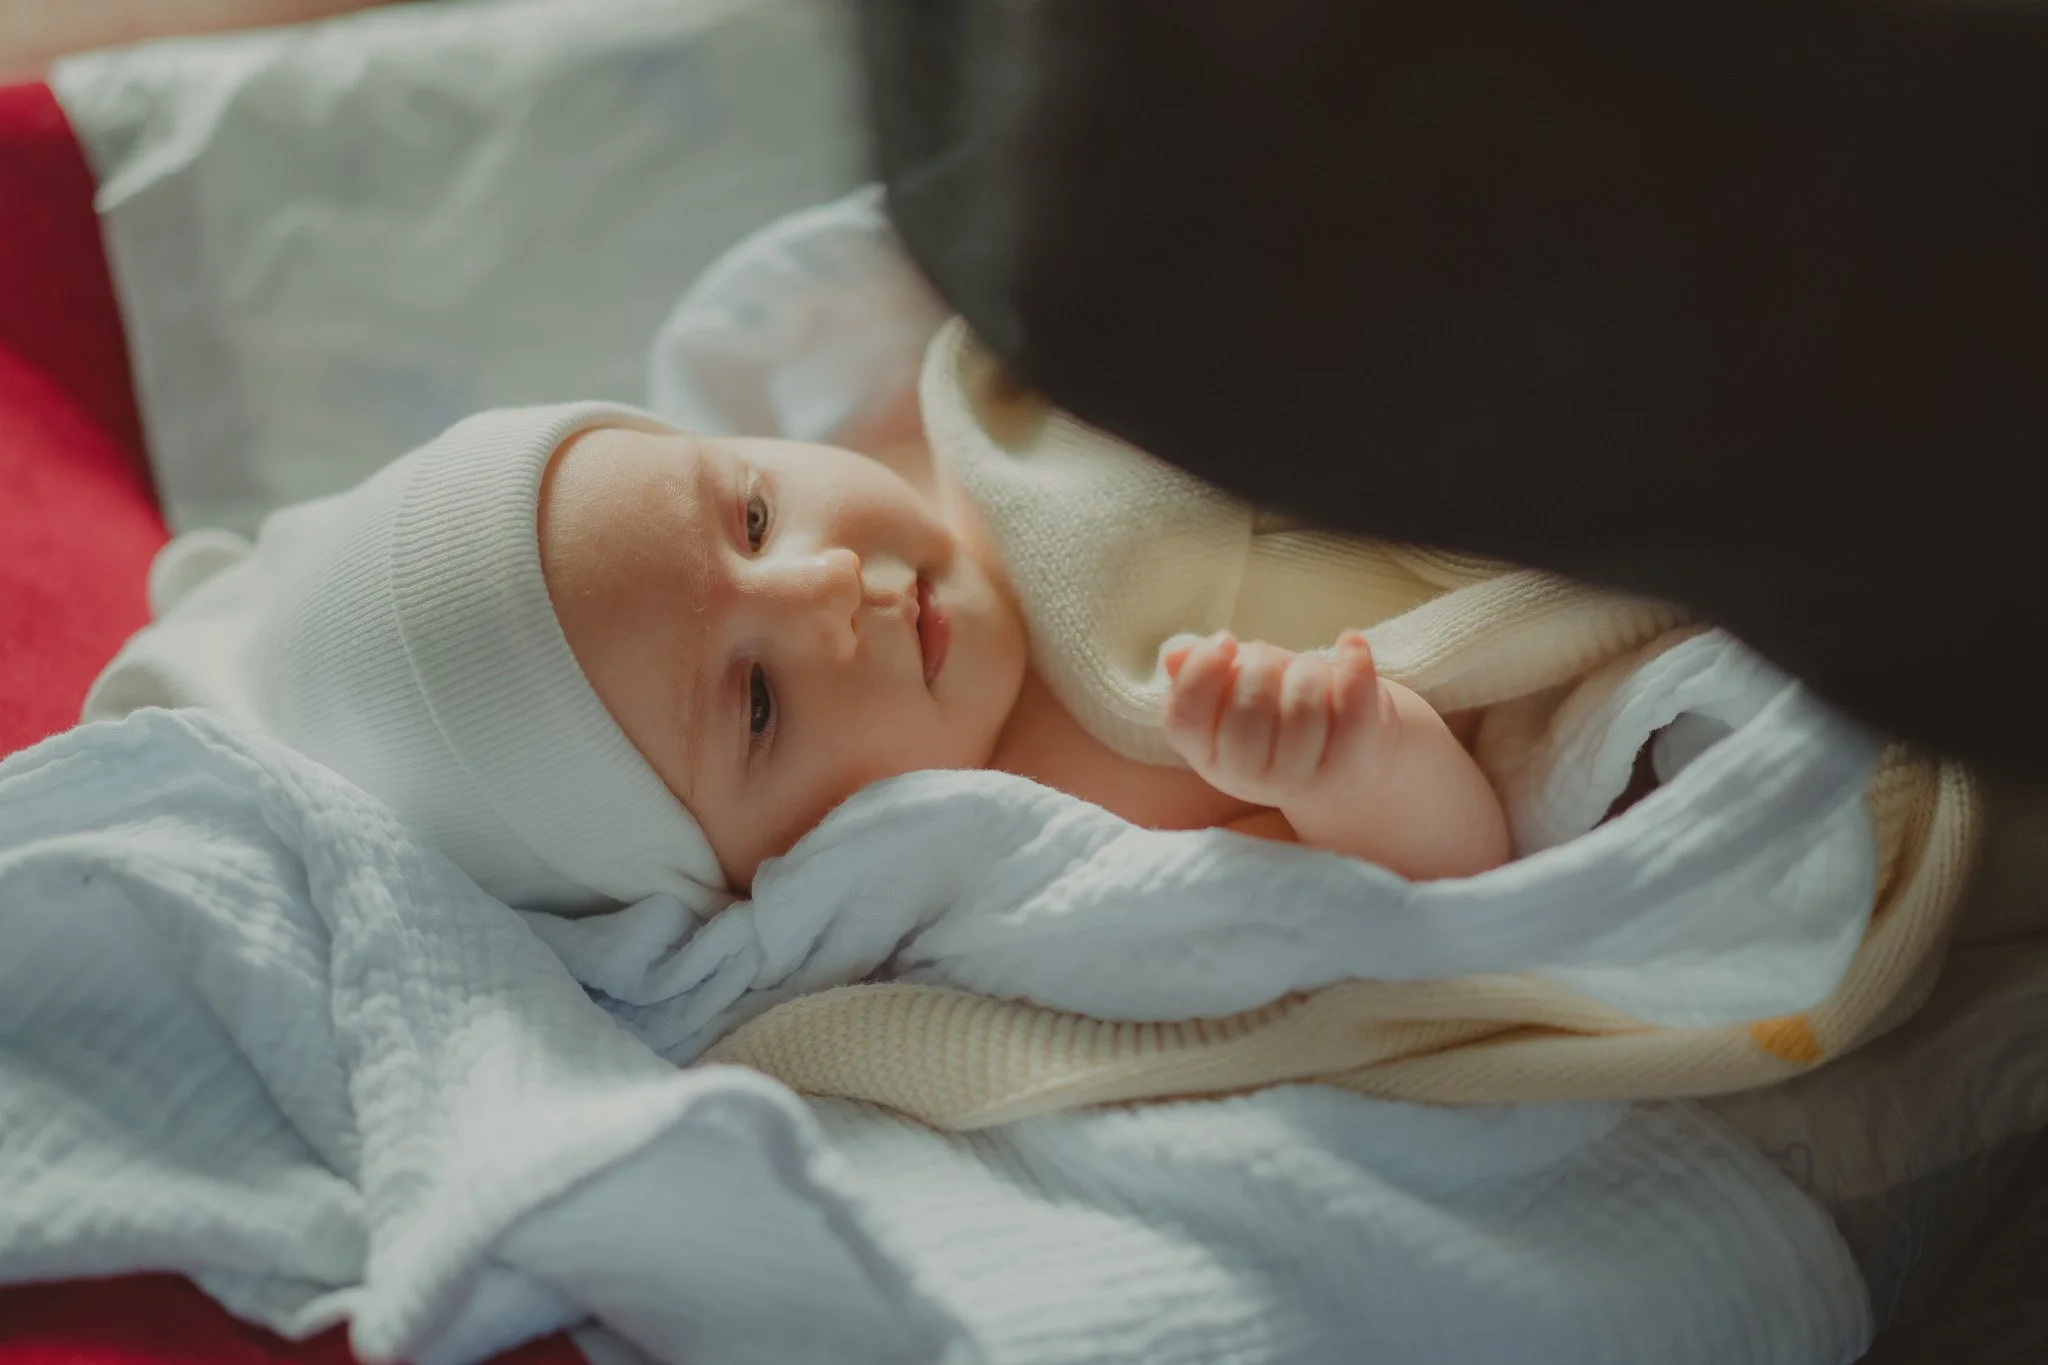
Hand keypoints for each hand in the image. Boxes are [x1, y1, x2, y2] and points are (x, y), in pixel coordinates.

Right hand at [1162, 630, 1390, 808]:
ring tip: (1311, 669)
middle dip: (1262, 665)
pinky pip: (1353, 708)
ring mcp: (1302, 778)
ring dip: (1309, 667)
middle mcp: (1249, 778)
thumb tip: (1177, 656)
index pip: (1186, 719)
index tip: (1226, 640)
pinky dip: (1355, 664)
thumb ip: (1203, 672)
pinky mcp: (1352, 765)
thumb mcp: (1233, 690)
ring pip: (1303, 707)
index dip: (1202, 671)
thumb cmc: (1278, 711)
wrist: (1343, 756)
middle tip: (1273, 661)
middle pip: (1247, 711)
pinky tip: (1350, 643)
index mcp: (1208, 756)